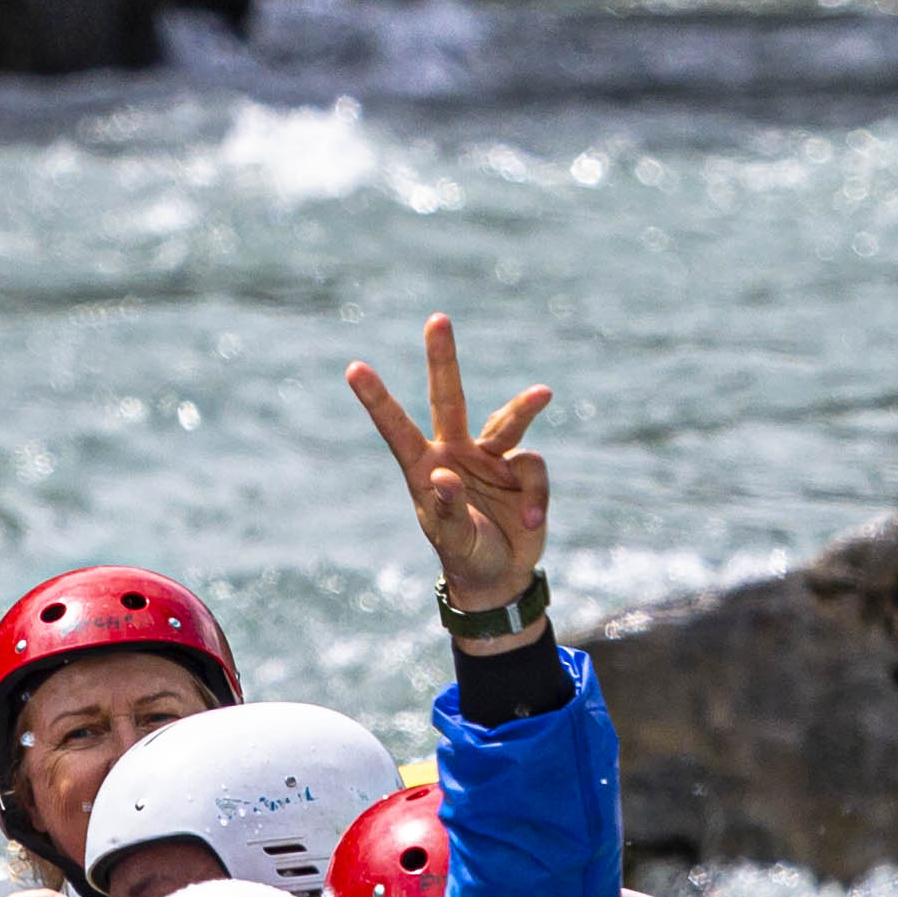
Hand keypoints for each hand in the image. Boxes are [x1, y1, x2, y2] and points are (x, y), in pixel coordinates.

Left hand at [343, 312, 554, 619]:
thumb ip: (448, 511)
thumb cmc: (465, 557)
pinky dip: (536, 496)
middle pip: (449, 397)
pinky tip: (529, 523)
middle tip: (437, 319)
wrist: (501, 577)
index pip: (396, 428)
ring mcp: (490, 457)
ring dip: (524, 406)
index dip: (377, 399)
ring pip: (507, 419)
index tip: (354, 368)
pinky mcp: (522, 469)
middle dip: (443, 358)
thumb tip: (443, 475)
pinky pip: (533, 469)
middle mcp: (455, 452)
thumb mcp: (454, 540)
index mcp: (424, 467)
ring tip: (543, 394)